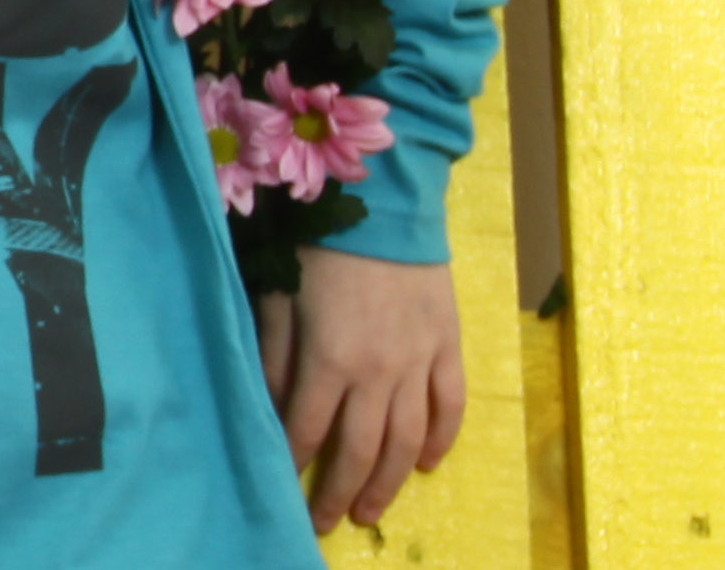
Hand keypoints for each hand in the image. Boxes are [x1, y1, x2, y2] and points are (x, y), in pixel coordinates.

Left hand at [256, 247, 464, 532]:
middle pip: (361, 450)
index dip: (296, 464)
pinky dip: (443, 438)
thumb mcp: (280, 297)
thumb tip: (274, 412)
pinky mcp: (449, 344)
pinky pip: (450, 403)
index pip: (309, 431)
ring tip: (372, 510)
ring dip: (390, 482)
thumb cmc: (320, 244)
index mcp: (329, 360)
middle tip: (329, 522)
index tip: (286, 488)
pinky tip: (430, 464)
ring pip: (408, 440)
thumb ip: (276, 358)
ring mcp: (419, 361)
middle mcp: (378, 372)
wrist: (387, 201)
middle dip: (341, 492)